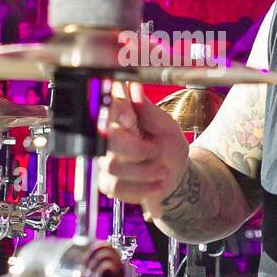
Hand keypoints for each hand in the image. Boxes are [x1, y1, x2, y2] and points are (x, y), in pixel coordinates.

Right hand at [97, 81, 188, 213]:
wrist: (173, 176)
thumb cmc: (168, 147)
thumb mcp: (166, 126)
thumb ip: (149, 110)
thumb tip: (134, 88)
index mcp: (120, 117)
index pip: (107, 107)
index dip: (115, 111)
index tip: (130, 118)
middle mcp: (106, 137)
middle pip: (107, 140)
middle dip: (136, 149)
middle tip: (156, 151)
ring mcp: (103, 161)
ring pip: (112, 166)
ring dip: (144, 171)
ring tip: (162, 170)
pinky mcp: (106, 182)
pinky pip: (116, 187)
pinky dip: (142, 188)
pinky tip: (155, 185)